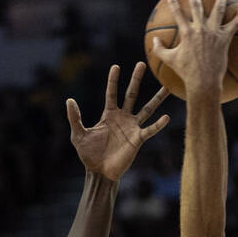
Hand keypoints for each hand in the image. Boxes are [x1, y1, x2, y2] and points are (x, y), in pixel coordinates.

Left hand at [67, 62, 169, 181]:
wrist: (99, 172)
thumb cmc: (88, 155)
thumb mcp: (78, 135)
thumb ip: (75, 118)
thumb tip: (69, 100)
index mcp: (108, 115)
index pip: (112, 93)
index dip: (113, 80)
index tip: (116, 66)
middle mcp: (122, 118)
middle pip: (131, 94)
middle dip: (136, 79)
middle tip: (142, 63)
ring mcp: (132, 128)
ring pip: (147, 109)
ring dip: (157, 98)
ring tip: (168, 87)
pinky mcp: (138, 139)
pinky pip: (150, 130)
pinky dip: (158, 124)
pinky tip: (166, 117)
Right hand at [150, 0, 237, 98]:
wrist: (203, 82)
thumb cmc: (186, 72)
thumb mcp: (169, 60)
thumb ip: (159, 49)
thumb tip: (154, 40)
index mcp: (186, 33)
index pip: (178, 13)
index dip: (174, 3)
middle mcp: (200, 29)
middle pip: (197, 6)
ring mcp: (213, 33)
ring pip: (218, 10)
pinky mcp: (224, 39)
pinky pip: (234, 24)